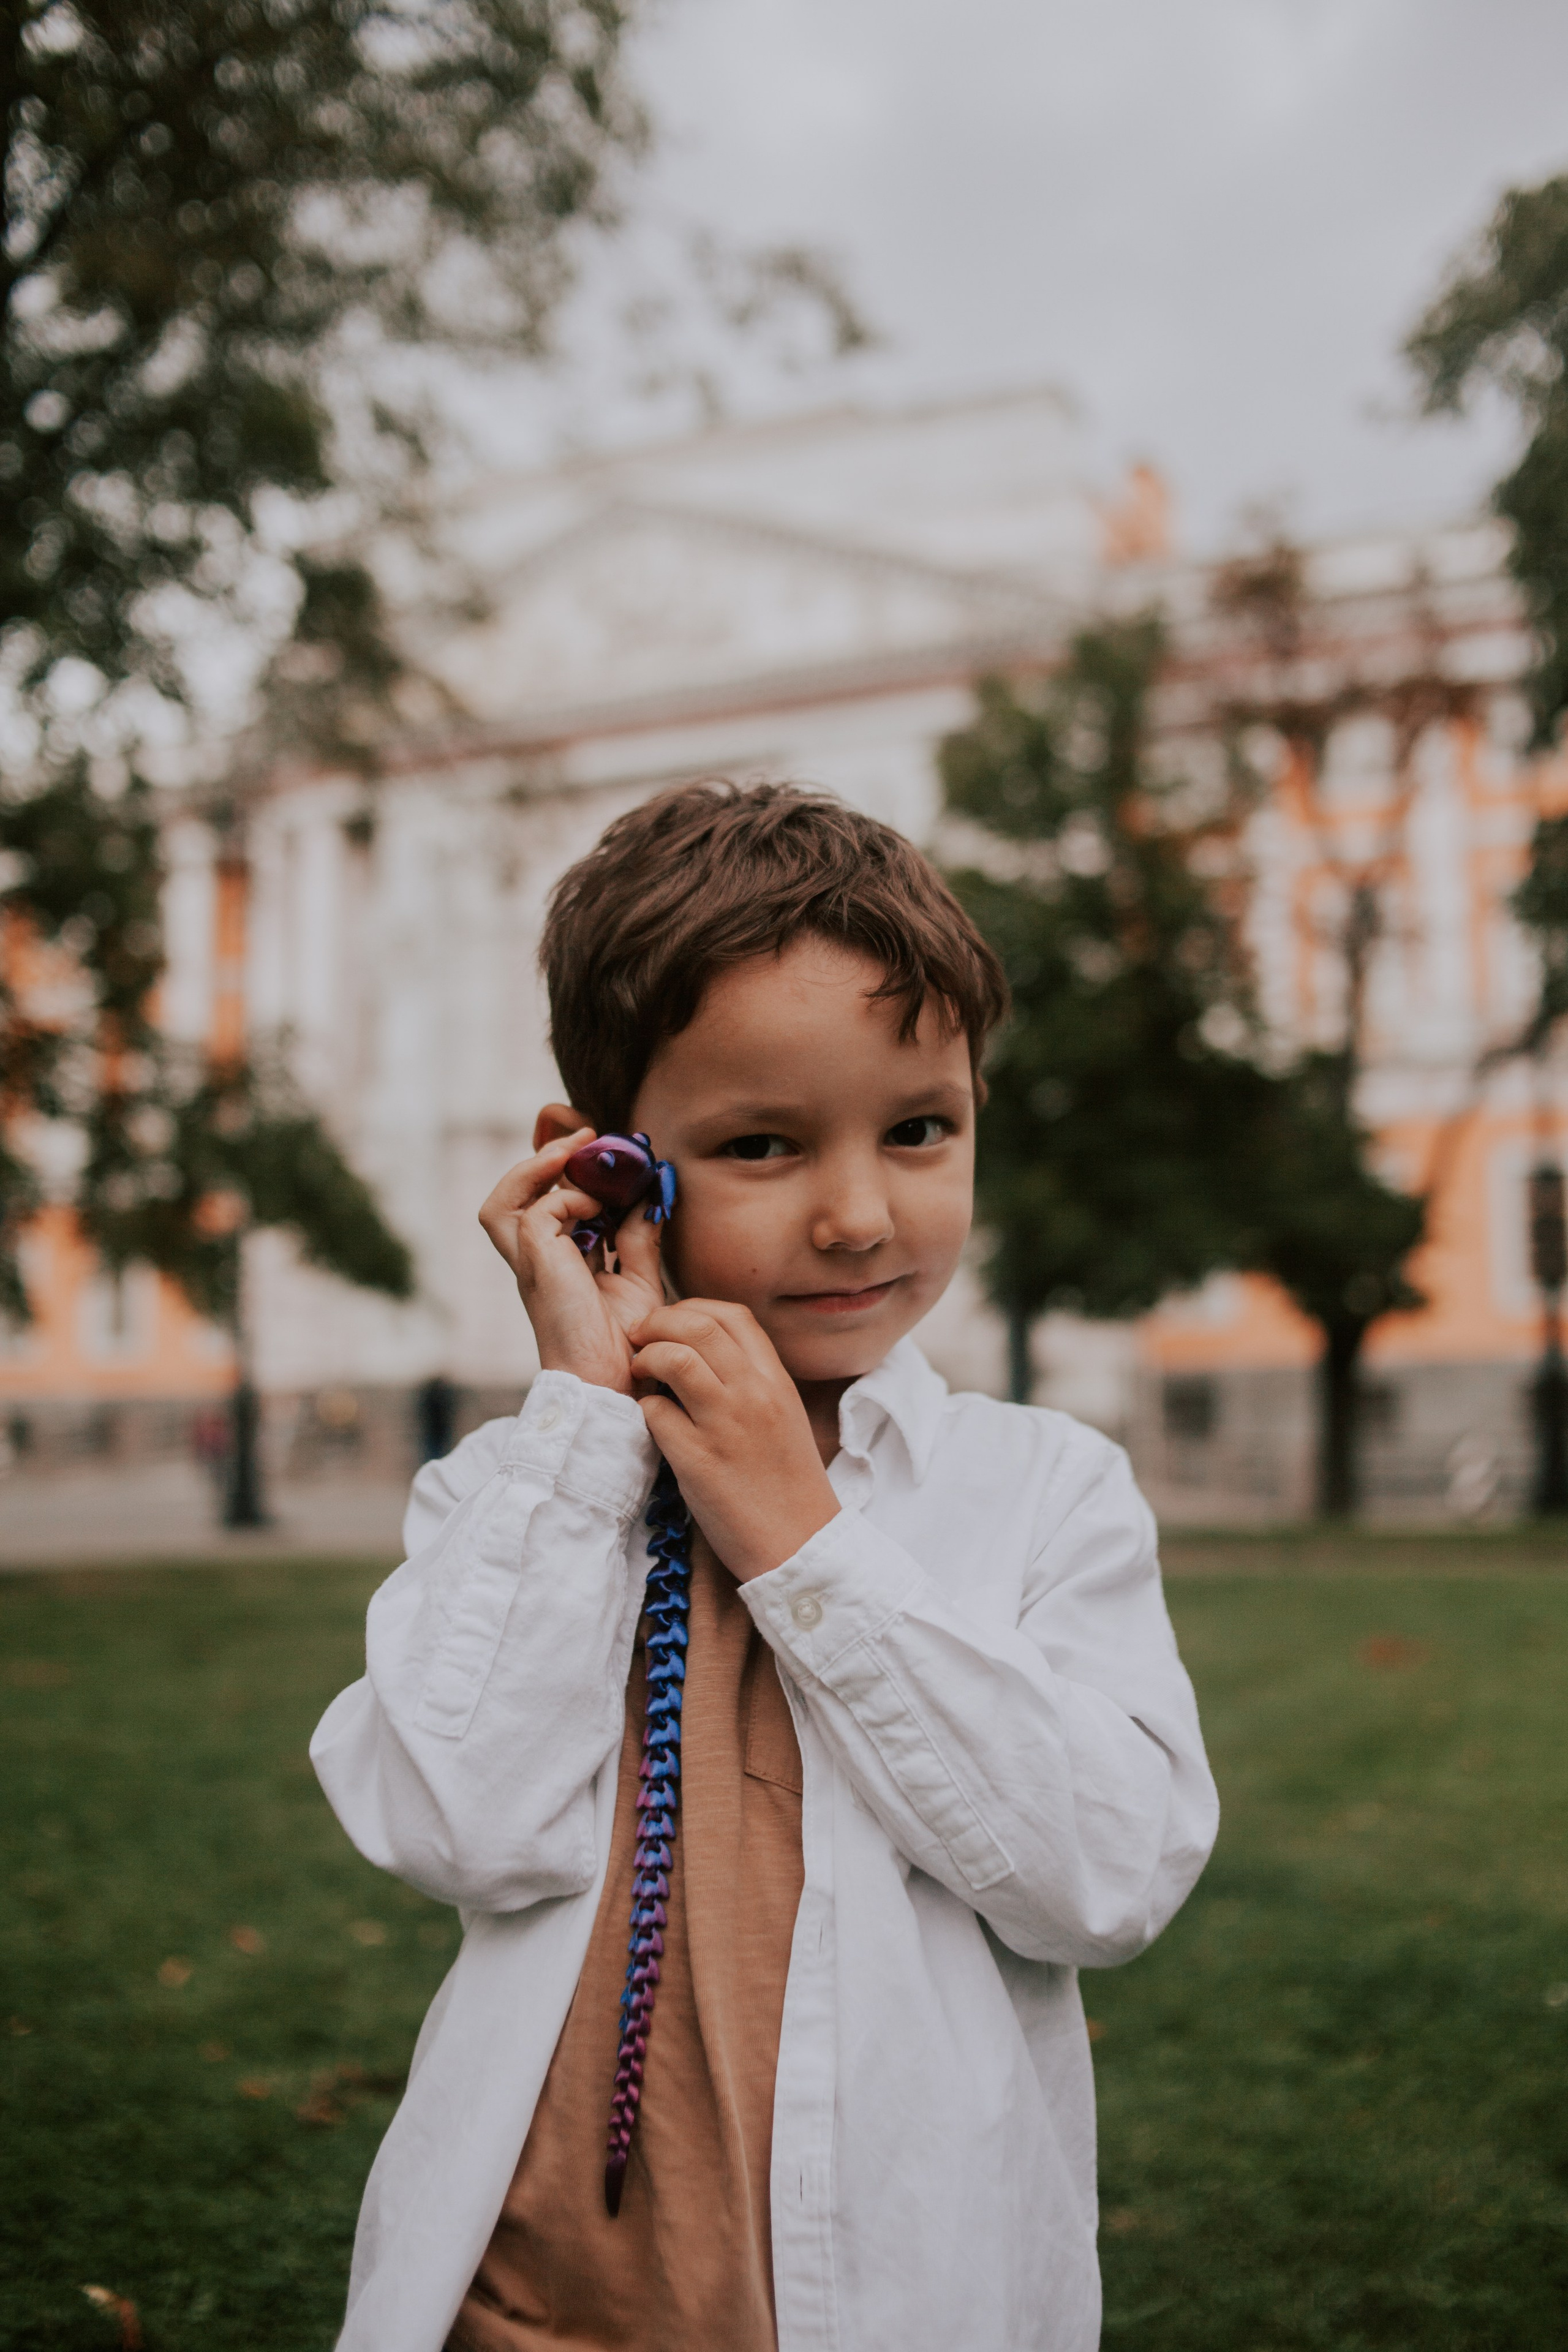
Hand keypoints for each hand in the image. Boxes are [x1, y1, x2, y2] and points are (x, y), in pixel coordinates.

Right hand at [479, 1131, 666, 1395]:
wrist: (617, 1381)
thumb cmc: (627, 1344)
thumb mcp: (639, 1279)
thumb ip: (639, 1237)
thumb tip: (649, 1195)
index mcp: (555, 1264)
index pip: (541, 1205)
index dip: (559, 1170)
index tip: (597, 1143)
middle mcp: (536, 1262)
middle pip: (508, 1200)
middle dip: (541, 1158)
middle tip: (587, 1133)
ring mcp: (531, 1264)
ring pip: (501, 1203)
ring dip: (537, 1169)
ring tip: (575, 1150)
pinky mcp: (537, 1264)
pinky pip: (540, 1211)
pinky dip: (570, 1198)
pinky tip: (600, 1207)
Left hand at [629, 1300, 839, 1579]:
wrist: (800, 1546)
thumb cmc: (787, 1485)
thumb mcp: (783, 1417)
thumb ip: (751, 1381)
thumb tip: (702, 1352)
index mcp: (777, 1381)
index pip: (733, 1315)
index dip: (693, 1308)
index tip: (672, 1323)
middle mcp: (754, 1394)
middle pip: (698, 1325)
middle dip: (658, 1322)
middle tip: (640, 1339)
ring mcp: (726, 1426)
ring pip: (674, 1359)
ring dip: (646, 1358)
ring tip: (639, 1372)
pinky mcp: (699, 1461)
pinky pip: (655, 1414)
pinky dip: (643, 1410)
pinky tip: (649, 1422)